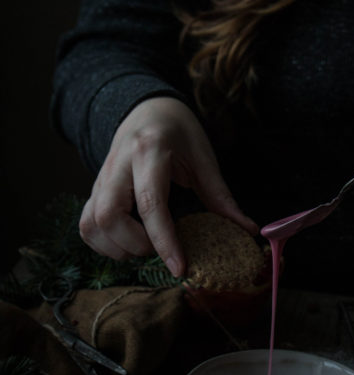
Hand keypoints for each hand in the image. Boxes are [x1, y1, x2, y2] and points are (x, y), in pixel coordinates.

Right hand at [79, 96, 257, 276]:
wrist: (148, 107)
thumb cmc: (179, 130)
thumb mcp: (203, 156)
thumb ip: (221, 195)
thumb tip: (247, 229)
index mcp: (150, 151)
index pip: (151, 203)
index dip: (164, 241)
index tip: (180, 267)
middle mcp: (119, 163)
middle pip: (109, 216)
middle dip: (135, 245)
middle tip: (159, 247)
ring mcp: (102, 176)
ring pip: (91, 222)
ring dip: (116, 247)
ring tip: (144, 246)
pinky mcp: (94, 187)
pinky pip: (86, 223)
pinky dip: (103, 242)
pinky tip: (126, 242)